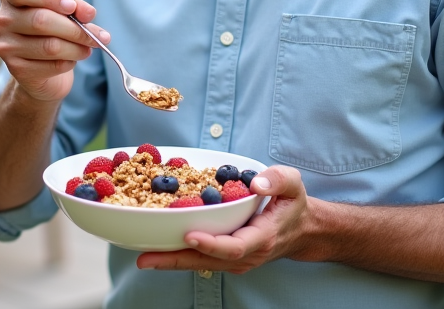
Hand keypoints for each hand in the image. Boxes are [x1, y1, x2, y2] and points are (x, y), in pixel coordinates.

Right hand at [0, 0, 108, 103]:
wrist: (42, 67)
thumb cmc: (54, 27)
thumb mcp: (65, 7)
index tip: (72, 7)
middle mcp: (2, 20)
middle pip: (41, 20)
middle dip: (75, 28)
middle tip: (97, 35)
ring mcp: (6, 46)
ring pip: (50, 46)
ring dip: (77, 48)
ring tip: (89, 47)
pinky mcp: (16, 69)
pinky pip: (52, 65)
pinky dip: (69, 62)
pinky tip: (72, 59)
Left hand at [136, 166, 309, 274]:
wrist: (300, 230)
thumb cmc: (293, 205)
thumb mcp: (294, 184)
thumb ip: (278, 179)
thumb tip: (255, 182)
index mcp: (262, 237)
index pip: (234, 246)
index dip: (211, 244)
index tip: (189, 235)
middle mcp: (246, 255)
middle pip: (207, 261)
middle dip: (175, 260)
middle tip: (145, 258)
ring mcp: (235, 261)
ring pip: (199, 263)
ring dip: (170, 261)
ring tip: (142, 257)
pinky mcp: (225, 259)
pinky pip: (199, 259)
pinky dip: (178, 255)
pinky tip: (155, 249)